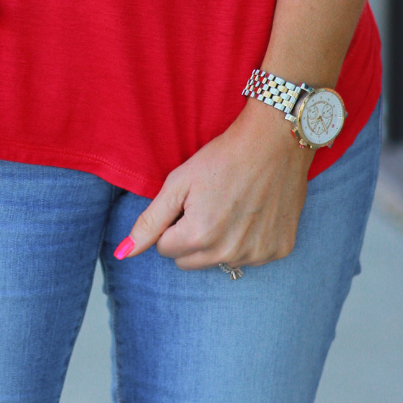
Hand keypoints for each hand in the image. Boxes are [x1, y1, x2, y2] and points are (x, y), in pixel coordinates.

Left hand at [116, 101, 312, 269]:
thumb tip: (123, 253)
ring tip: (232, 205)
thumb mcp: (178, 182)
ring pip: (220, 261)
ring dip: (220, 241)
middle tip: (207, 204)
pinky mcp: (279, 249)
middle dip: (191, 238)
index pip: (165, 249)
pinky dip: (249, 239)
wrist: (274, 140)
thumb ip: (149, 221)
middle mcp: (228, 253)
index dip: (172, 223)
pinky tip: (254, 211)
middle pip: (189, 261)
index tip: (188, 202)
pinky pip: (251, 257)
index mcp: (198, 236)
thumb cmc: (223, 156)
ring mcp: (256, 254)